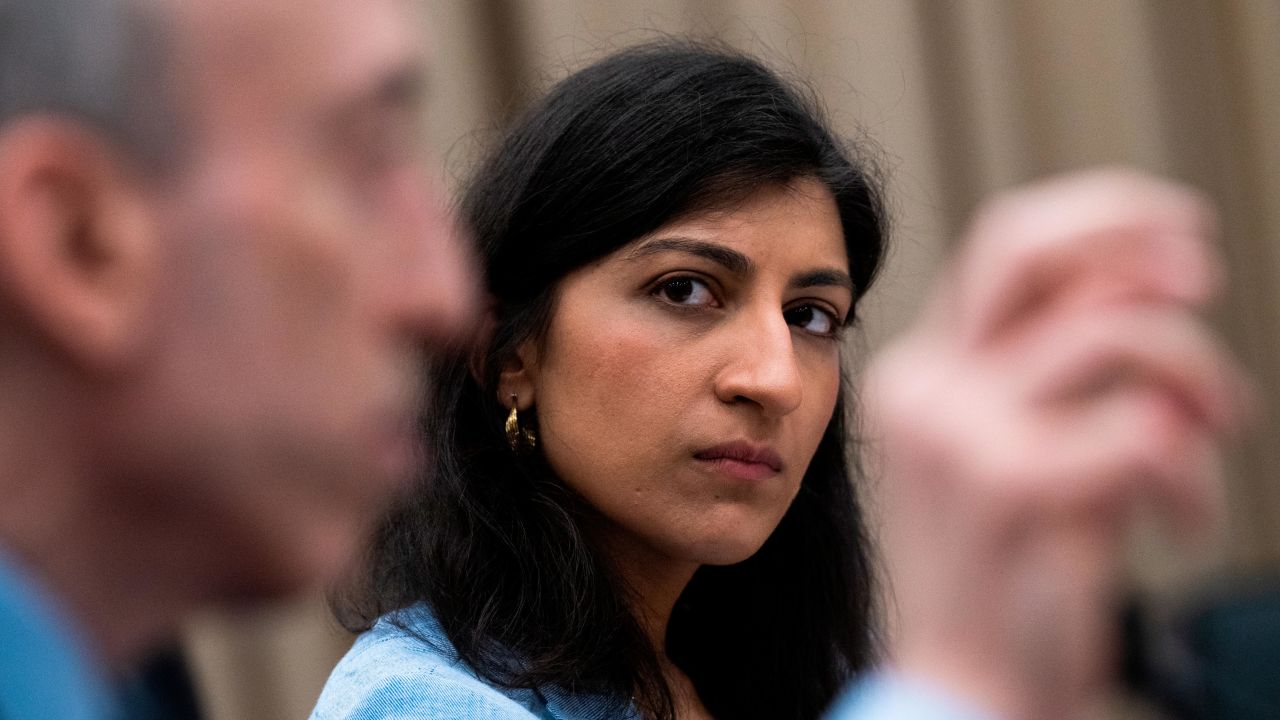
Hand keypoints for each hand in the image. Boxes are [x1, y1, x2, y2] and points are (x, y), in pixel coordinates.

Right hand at [862, 169, 1252, 719]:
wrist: (965, 683)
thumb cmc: (1007, 576)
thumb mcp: (1026, 448)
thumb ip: (1060, 368)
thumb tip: (1146, 281)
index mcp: (925, 375)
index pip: (1005, 246)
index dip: (1101, 216)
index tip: (1178, 232)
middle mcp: (928, 389)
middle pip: (1029, 251)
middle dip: (1134, 239)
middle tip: (1205, 277)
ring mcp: (959, 433)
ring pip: (1116, 335)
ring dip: (1199, 378)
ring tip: (1214, 436)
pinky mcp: (1010, 486)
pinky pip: (1150, 432)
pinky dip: (1193, 479)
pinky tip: (1176, 523)